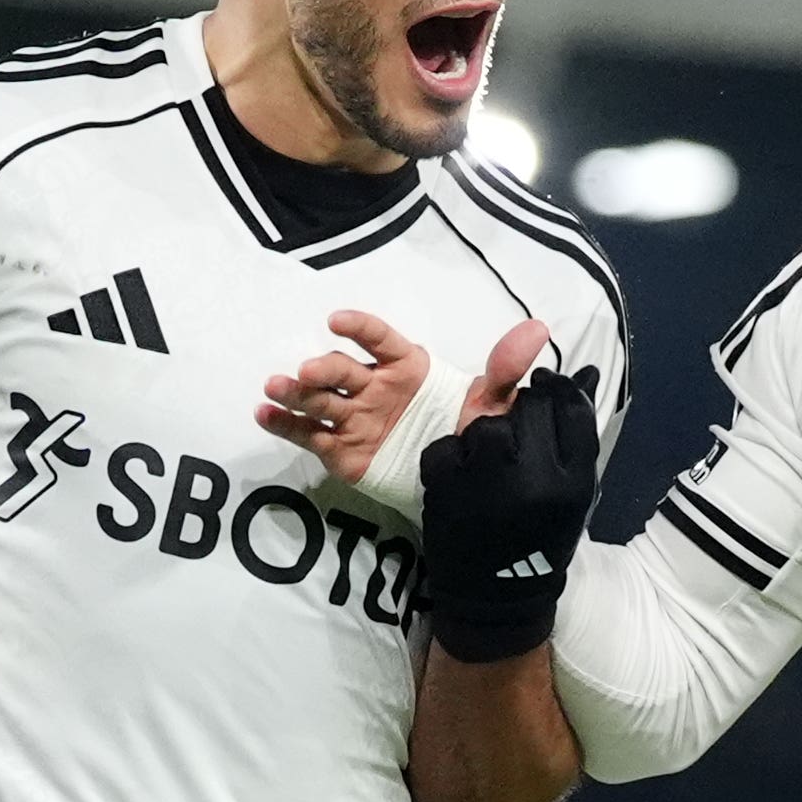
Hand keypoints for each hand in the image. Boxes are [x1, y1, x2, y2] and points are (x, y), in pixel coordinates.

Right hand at [258, 313, 550, 482]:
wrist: (460, 481)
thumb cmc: (468, 431)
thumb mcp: (492, 404)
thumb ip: (505, 370)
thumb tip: (537, 330)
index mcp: (407, 367)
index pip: (380, 340)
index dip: (360, 328)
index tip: (339, 321)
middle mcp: (373, 386)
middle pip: (341, 369)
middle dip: (323, 368)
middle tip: (310, 373)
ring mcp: (354, 417)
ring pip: (318, 398)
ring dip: (294, 391)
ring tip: (275, 388)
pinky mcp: (340, 449)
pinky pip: (307, 433)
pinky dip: (282, 423)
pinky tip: (263, 414)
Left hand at [418, 364, 604, 663]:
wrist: (495, 599)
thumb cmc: (538, 543)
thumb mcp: (570, 496)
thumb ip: (574, 439)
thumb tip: (584, 374)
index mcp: (575, 484)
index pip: (574, 409)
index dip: (559, 394)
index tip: (548, 397)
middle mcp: (537, 481)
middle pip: (532, 408)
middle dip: (523, 414)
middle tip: (516, 439)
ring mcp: (489, 484)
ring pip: (486, 425)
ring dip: (484, 437)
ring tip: (487, 466)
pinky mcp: (446, 489)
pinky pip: (446, 446)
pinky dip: (449, 458)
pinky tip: (459, 481)